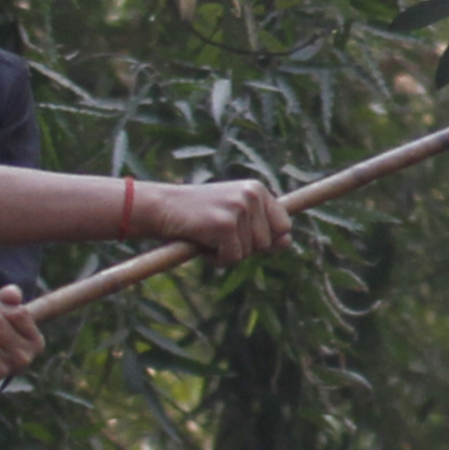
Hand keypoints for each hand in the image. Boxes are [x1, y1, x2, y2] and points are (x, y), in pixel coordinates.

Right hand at [148, 178, 292, 264]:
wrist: (161, 207)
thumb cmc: (198, 214)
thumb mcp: (234, 214)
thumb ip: (261, 227)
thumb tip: (287, 243)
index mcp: (258, 190)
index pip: (284, 225)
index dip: (269, 240)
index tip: (246, 239)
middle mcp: (252, 195)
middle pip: (267, 243)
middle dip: (244, 248)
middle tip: (219, 237)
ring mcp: (239, 208)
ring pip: (249, 252)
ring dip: (228, 254)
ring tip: (209, 238)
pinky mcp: (224, 224)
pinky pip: (232, 258)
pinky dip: (217, 259)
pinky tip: (202, 245)